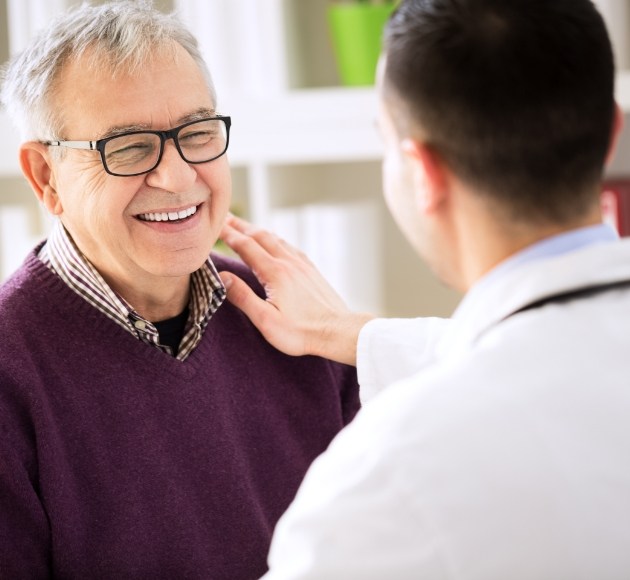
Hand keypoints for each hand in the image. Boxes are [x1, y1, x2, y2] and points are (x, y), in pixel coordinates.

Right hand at [218, 214, 373, 364]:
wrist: (338, 331)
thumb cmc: (301, 332)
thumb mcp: (266, 320)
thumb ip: (243, 297)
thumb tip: (222, 277)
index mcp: (275, 272)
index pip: (245, 246)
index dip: (228, 234)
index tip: (214, 225)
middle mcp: (288, 262)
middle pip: (260, 236)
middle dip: (240, 226)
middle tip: (224, 218)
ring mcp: (302, 264)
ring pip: (276, 239)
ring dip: (257, 230)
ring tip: (245, 227)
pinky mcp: (311, 270)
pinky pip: (289, 247)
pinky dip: (276, 239)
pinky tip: (275, 242)